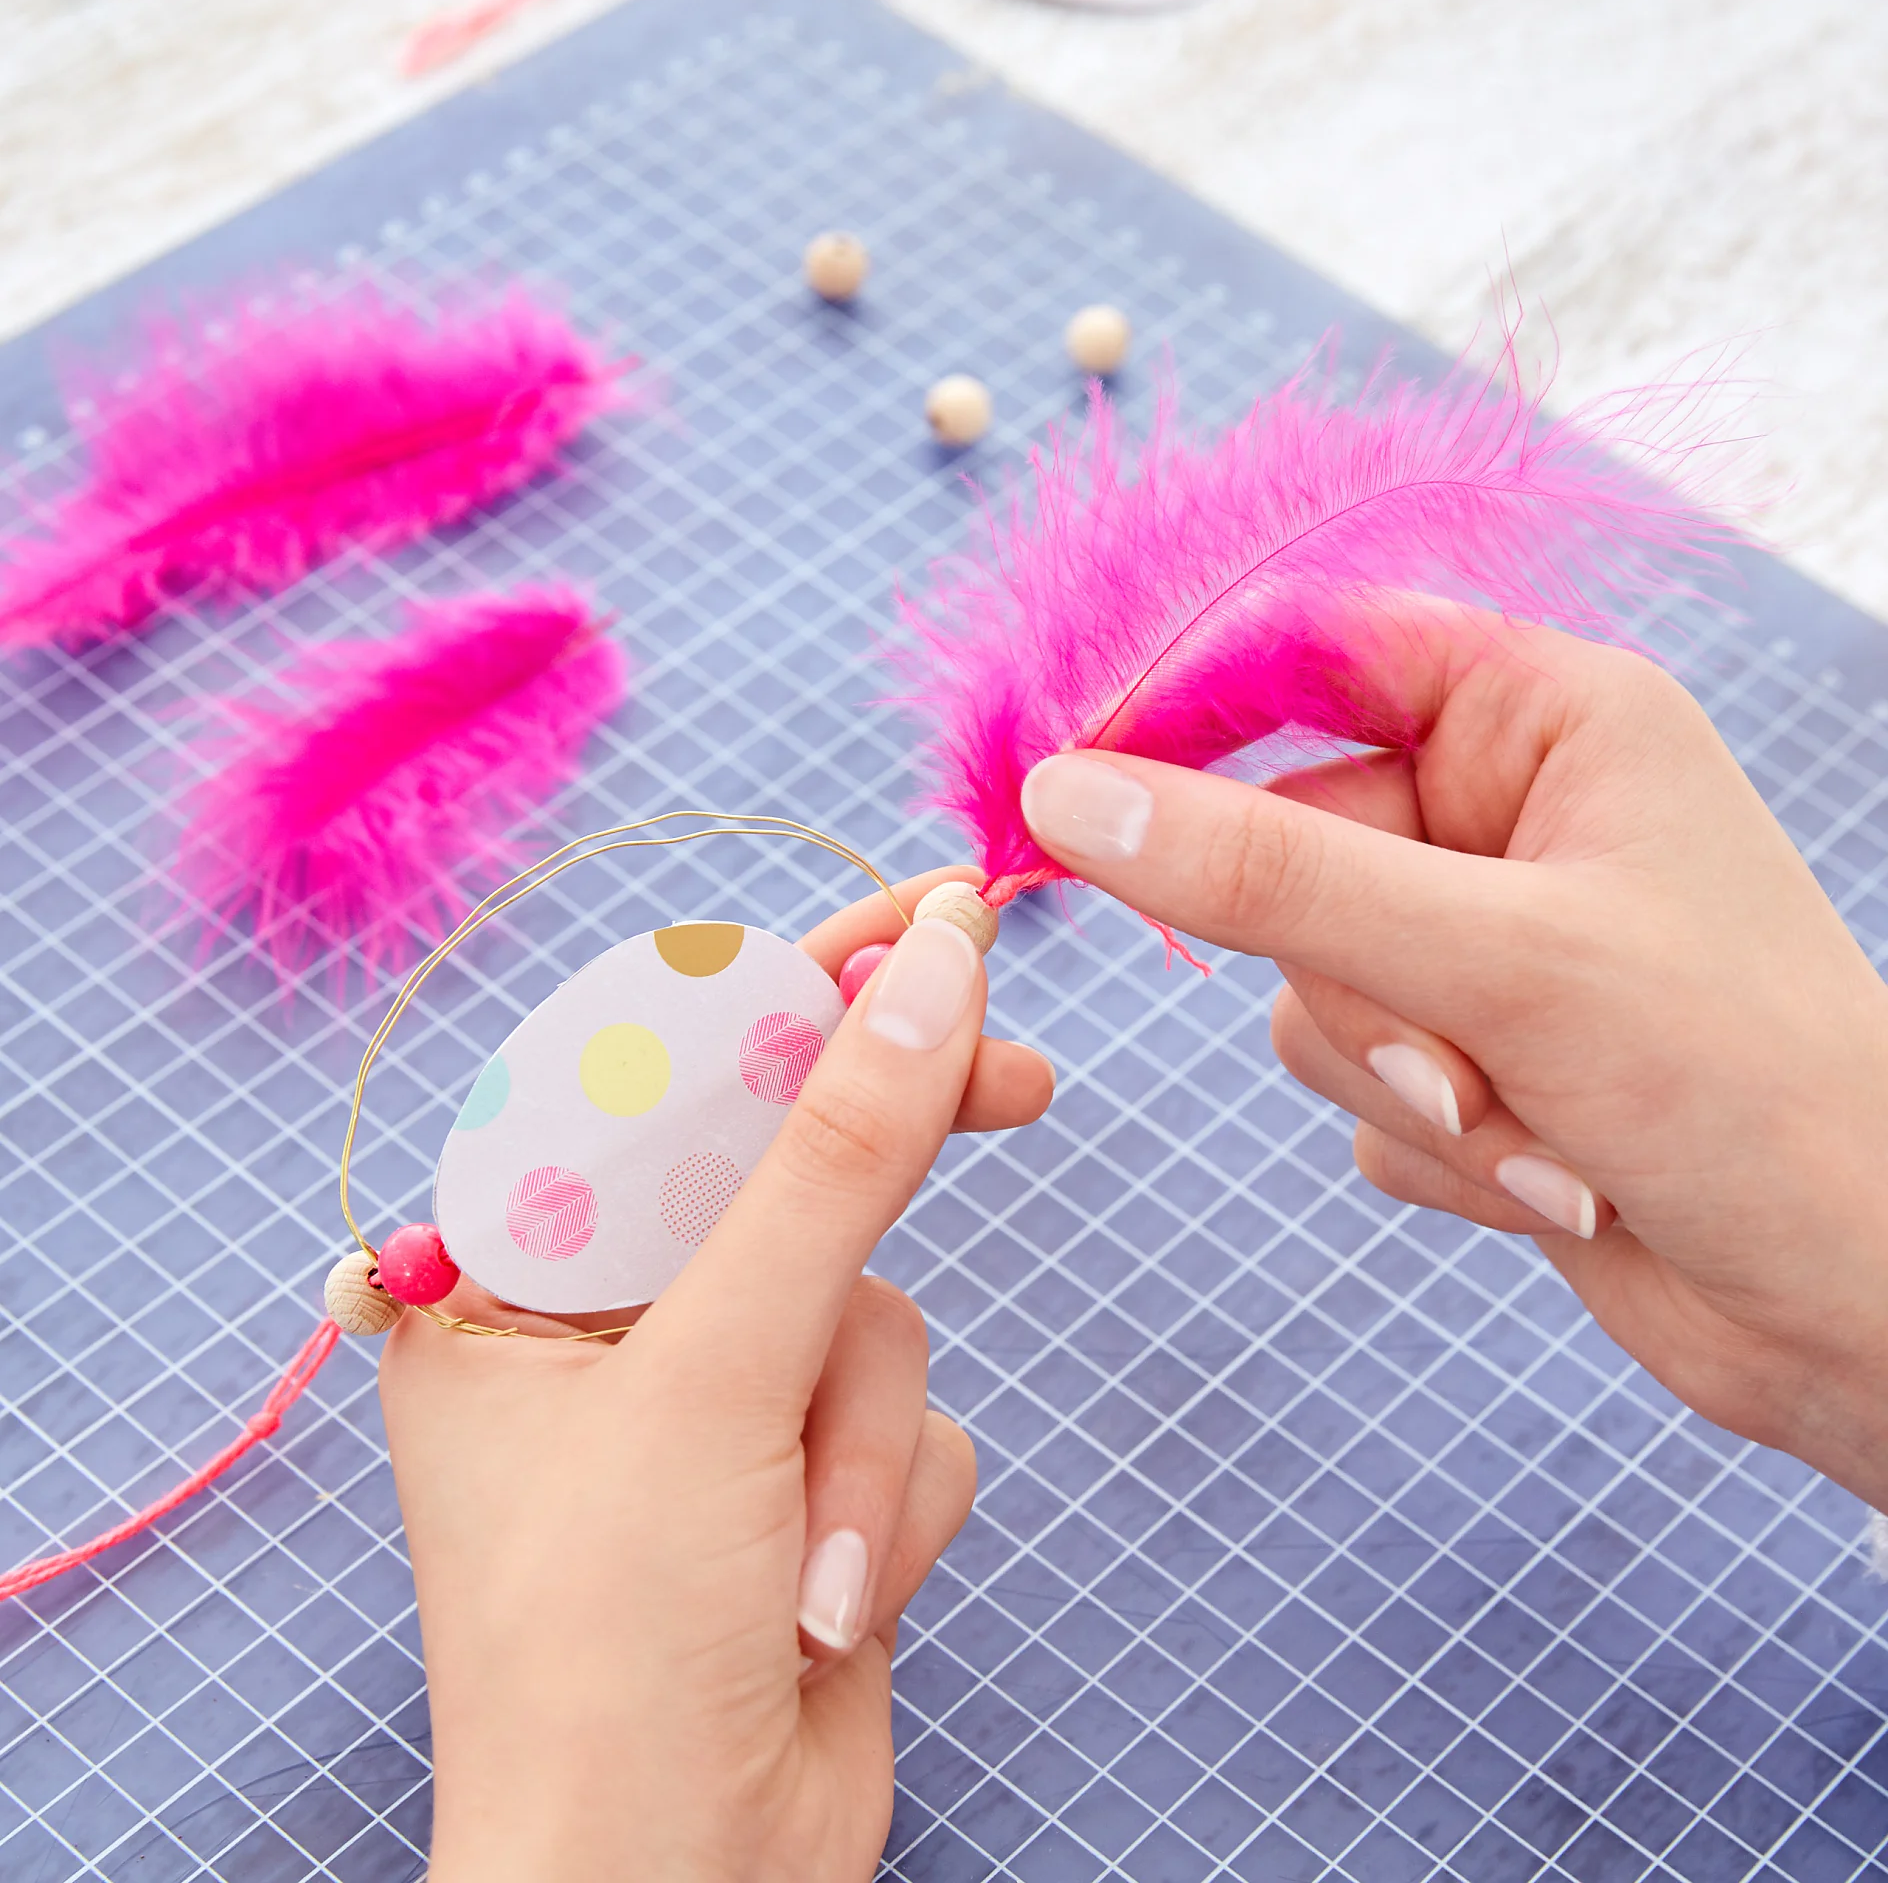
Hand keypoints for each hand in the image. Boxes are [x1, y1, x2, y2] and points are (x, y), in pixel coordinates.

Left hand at [380, 870, 1051, 1881]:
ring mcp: (717, 1401)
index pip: (669, 1069)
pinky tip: (835, 1602)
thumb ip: (835, 1158)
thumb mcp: (716, 1374)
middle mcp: (611, 1324)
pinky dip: (890, 1496)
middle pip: (789, 1167)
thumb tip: (937, 961)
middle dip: (892, 1168)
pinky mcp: (807, 1476)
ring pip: (872, 1307)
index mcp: (515, 1274)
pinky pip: (910, 1408)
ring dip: (865, 1433)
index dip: (801, 981)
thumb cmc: (610, 1652)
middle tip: (1025, 1085)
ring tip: (811, 1560)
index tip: (936, 911)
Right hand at [1018, 596, 1887, 1508]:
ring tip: (1534, 1133)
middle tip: (1465, 1062)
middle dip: (1359, 982)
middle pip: (1284, 848)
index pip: (1312, 654)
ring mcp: (1478, 943)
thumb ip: (1268, 877)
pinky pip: (1346, 1077)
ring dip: (1398, 1076)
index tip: (1068, 778)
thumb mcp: (1496, 958)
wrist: (1862, 1308)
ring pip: (1301, 983)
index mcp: (1543, 718)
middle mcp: (1502, 818)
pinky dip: (1428, 1139)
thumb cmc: (1746, 1087)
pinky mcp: (1465, 1055)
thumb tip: (1066, 800)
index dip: (1185, 706)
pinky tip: (1550, 1180)